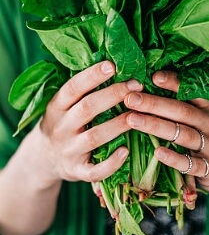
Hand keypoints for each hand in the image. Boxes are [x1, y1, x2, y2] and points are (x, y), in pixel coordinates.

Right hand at [39, 60, 142, 184]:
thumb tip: (113, 62)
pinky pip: (94, 171)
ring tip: (138, 114)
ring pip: (94, 137)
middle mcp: (61, 128)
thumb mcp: (63, 106)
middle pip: (87, 108)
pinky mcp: (77, 172)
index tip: (112, 65)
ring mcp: (69, 151)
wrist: (43, 160)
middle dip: (113, 95)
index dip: (92, 76)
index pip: (72, 88)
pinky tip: (126, 151)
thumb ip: (82, 90)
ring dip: (118, 124)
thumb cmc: (63, 123)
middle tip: (136, 85)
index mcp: (56, 107)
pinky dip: (111, 163)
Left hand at [124, 69, 208, 195]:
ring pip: (184, 135)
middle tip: (130, 99)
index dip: (173, 82)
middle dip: (154, 104)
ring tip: (132, 120)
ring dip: (157, 127)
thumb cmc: (204, 136)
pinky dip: (174, 158)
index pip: (192, 91)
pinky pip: (191, 164)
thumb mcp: (197, 117)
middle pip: (182, 111)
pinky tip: (157, 152)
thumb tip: (146, 82)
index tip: (153, 76)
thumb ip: (177, 103)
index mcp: (207, 107)